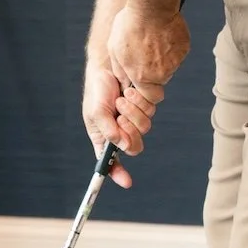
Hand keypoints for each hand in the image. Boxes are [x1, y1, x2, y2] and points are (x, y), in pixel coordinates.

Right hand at [82, 62, 136, 188]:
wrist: (109, 65)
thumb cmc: (97, 90)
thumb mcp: (96, 112)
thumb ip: (109, 130)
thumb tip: (125, 146)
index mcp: (105, 138)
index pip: (111, 161)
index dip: (118, 173)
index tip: (126, 182)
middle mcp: (122, 132)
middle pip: (135, 147)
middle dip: (129, 132)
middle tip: (121, 118)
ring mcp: (135, 120)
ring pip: (144, 128)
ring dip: (132, 112)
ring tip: (121, 98)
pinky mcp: (145, 107)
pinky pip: (150, 111)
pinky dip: (139, 101)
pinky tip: (129, 91)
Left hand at [107, 6, 189, 94]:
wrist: (151, 6)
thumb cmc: (129, 26)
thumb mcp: (114, 49)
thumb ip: (120, 70)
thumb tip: (125, 83)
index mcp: (142, 76)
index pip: (151, 97)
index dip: (146, 92)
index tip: (141, 80)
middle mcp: (161, 73)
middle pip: (159, 81)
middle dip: (152, 72)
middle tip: (143, 53)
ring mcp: (175, 61)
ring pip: (168, 67)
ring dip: (161, 59)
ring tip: (151, 40)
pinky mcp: (184, 49)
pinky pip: (177, 54)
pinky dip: (170, 47)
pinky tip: (161, 34)